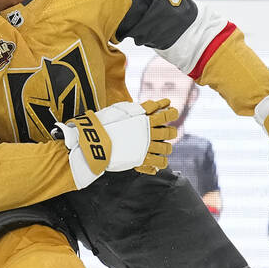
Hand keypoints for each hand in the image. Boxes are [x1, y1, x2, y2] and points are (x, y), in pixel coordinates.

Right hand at [58, 98, 177, 187]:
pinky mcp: (141, 159)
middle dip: (171, 132)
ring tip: (165, 148)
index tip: (173, 112)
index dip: (172, 113)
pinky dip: (161, 162)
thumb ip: (142, 107)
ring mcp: (146, 147)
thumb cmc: (107, 121)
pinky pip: (158, 163)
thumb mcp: (125, 108)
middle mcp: (149, 133)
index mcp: (146, 119)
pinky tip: (160, 162)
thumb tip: (155, 104)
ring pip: (166, 148)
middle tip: (170, 132)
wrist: (96, 138)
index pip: (167, 115)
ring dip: (167, 148)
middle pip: (169, 133)